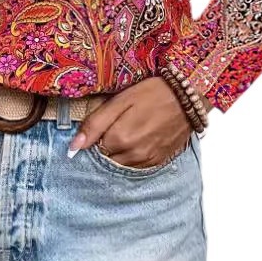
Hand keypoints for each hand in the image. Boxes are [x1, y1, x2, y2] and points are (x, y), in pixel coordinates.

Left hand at [67, 76, 195, 167]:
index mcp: (119, 139)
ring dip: (117, 154)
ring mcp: (147, 161)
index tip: (100, 127)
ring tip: (126, 133)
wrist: (187, 97)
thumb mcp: (119, 101)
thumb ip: (95, 124)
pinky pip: (136, 167)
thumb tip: (74, 147)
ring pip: (120, 165)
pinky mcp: (158, 161)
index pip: (93, 150)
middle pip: (106, 160)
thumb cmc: (152, 93)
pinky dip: (131, 157)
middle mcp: (133, 155)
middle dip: (104, 148)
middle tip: (113, 128)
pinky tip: (136, 141)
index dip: (93, 138)